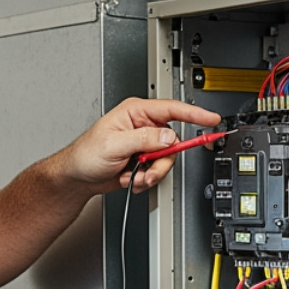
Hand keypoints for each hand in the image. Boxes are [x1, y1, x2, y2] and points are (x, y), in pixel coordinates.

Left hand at [51, 98, 222, 195]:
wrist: (77, 177)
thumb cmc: (85, 155)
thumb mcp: (115, 144)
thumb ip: (144, 139)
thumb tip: (168, 136)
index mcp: (136, 112)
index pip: (172, 109)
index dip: (194, 114)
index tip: (211, 118)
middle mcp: (142, 126)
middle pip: (172, 142)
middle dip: (161, 161)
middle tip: (148, 169)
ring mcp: (143, 144)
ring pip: (166, 159)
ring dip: (152, 173)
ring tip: (135, 177)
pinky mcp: (143, 160)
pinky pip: (157, 170)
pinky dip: (145, 179)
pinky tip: (130, 178)